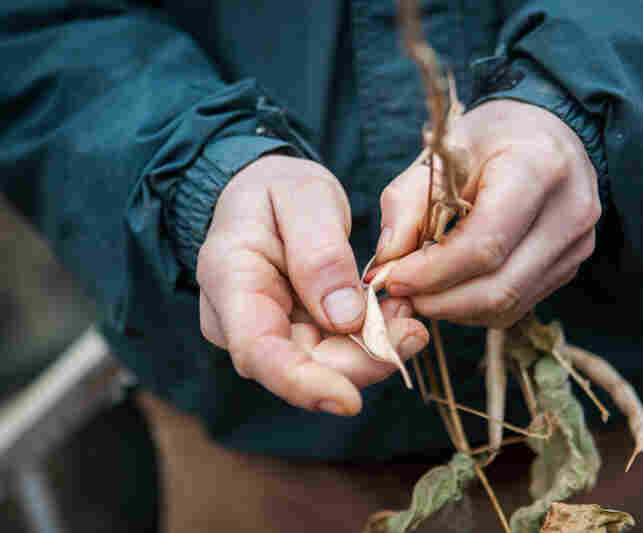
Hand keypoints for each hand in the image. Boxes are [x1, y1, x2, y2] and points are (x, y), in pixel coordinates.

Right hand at [196, 155, 428, 415]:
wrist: (265, 193)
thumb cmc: (276, 188)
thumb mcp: (302, 196)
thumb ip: (319, 251)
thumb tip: (345, 318)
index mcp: (229, 279)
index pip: (257, 350)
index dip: (302, 382)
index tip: (349, 400)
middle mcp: (241, 318)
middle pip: (299, 365)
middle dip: (360, 360)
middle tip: (412, 331)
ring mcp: (268, 330)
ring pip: (323, 363)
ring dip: (371, 348)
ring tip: (407, 313)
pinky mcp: (295, 333)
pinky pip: (335, 348)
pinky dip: (370, 337)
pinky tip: (396, 312)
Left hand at [376, 100, 600, 327]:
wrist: (545, 131)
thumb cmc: (489, 138)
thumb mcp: (440, 153)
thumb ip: (407, 204)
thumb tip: (386, 262)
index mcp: (538, 169)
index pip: (484, 245)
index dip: (432, 272)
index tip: (392, 278)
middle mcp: (570, 211)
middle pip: (499, 286)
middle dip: (439, 300)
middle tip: (399, 294)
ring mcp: (577, 244)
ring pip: (508, 304)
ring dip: (454, 309)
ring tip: (419, 291)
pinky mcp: (571, 266)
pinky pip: (517, 305)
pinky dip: (474, 307)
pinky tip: (450, 288)